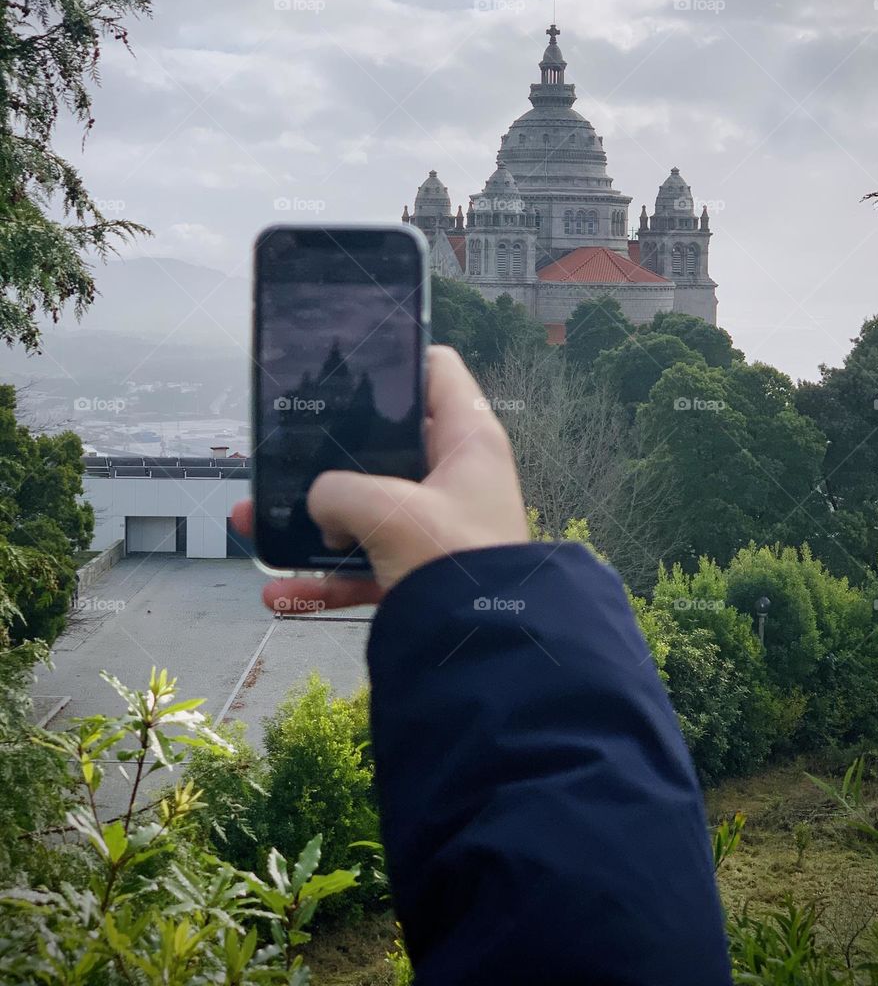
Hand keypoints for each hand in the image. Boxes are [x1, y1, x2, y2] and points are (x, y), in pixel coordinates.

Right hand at [231, 345, 528, 612]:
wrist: (486, 656)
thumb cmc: (456, 563)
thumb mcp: (388, 509)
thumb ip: (339, 491)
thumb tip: (322, 505)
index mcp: (467, 441)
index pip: (436, 371)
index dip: (395, 359)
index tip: (345, 365)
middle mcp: (456, 478)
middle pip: (383, 448)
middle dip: (325, 457)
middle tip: (279, 454)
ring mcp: (436, 528)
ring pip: (363, 512)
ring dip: (308, 522)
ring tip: (253, 523)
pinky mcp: (420, 574)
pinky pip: (362, 569)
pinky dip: (322, 580)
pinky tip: (279, 593)